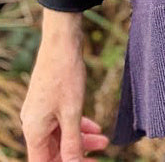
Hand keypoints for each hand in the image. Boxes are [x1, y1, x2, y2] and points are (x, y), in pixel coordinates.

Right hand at [21, 35, 110, 159]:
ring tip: (103, 140)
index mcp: (33, 131)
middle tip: (100, 154)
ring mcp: (41, 112)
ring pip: (60, 136)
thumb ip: (72, 143)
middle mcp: (33, 123)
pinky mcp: (49, 101)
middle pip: (53, 151)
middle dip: (77, 154)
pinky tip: (95, 127)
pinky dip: (77, 126)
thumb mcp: (72, 113)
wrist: (62, 42)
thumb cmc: (65, 75)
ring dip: (81, 140)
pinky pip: (62, 122)